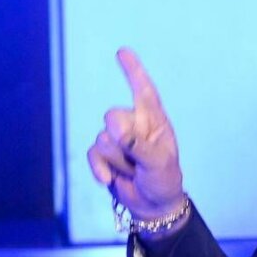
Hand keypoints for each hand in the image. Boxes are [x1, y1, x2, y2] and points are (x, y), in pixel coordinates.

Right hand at [87, 48, 184, 220]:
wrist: (153, 204)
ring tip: (134, 171)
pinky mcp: (103, 154)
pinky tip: (111, 180)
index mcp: (155, 121)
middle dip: (123, 141)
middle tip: (139, 161)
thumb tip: (116, 129)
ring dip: (118, 160)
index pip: (144, 91)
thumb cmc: (164, 180)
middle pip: (113, 117)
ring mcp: (118, 139)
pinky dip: (100, 169)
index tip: (122, 52)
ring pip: (103, 139)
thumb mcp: (159, 163)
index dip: (133, 71)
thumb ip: (139, 145)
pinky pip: (92, 153)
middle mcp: (135, 124)